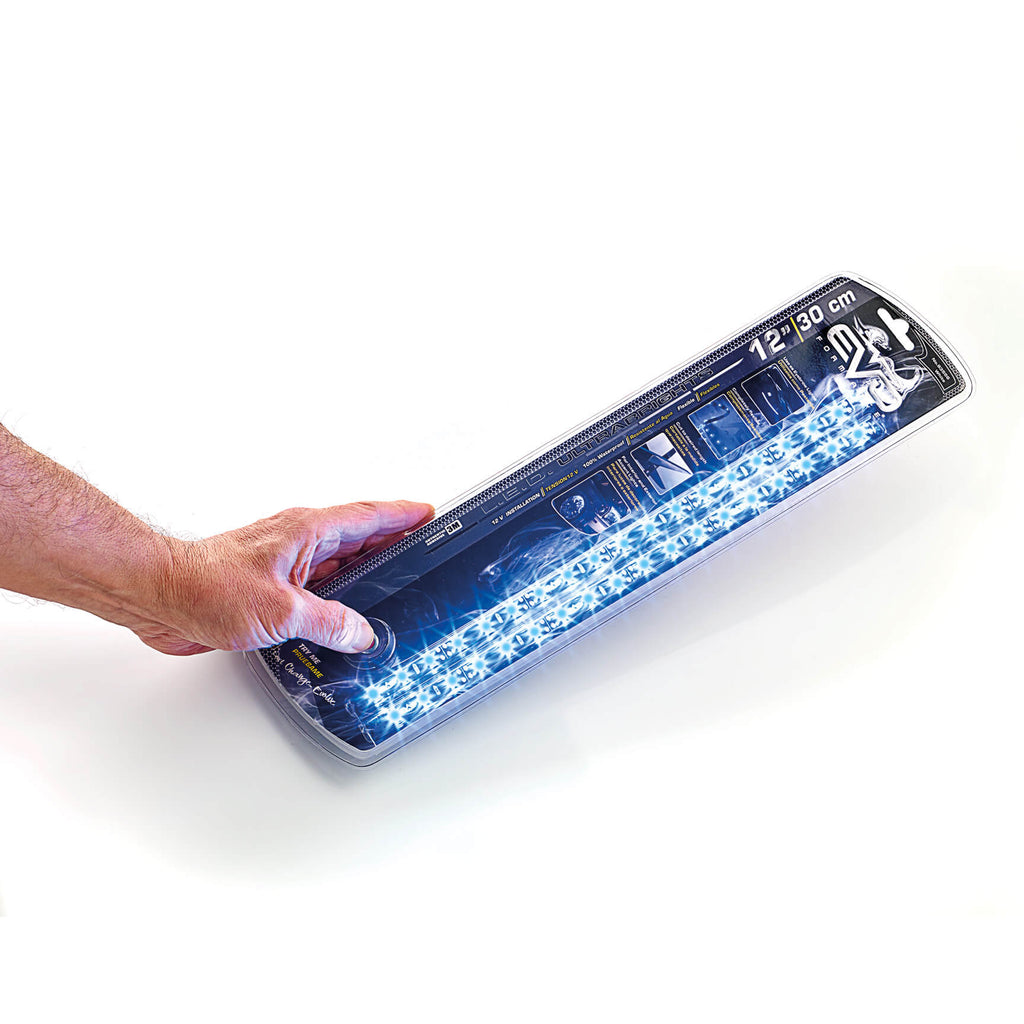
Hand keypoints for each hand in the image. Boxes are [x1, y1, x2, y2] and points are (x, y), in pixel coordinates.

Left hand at [136, 500, 433, 655]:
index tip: (429, 514)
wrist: (157, 594)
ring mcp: (282, 563)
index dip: (402, 515)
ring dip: (363, 571)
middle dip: (391, 542)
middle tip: (421, 548)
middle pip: (357, 538)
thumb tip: (361, 633)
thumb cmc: (204, 586)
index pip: (369, 517)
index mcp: (307, 531)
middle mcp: (297, 542)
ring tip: (391, 583)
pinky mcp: (267, 585)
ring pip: (336, 563)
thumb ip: (329, 622)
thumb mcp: (282, 610)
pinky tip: (342, 615)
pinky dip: (335, 596)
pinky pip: (314, 587)